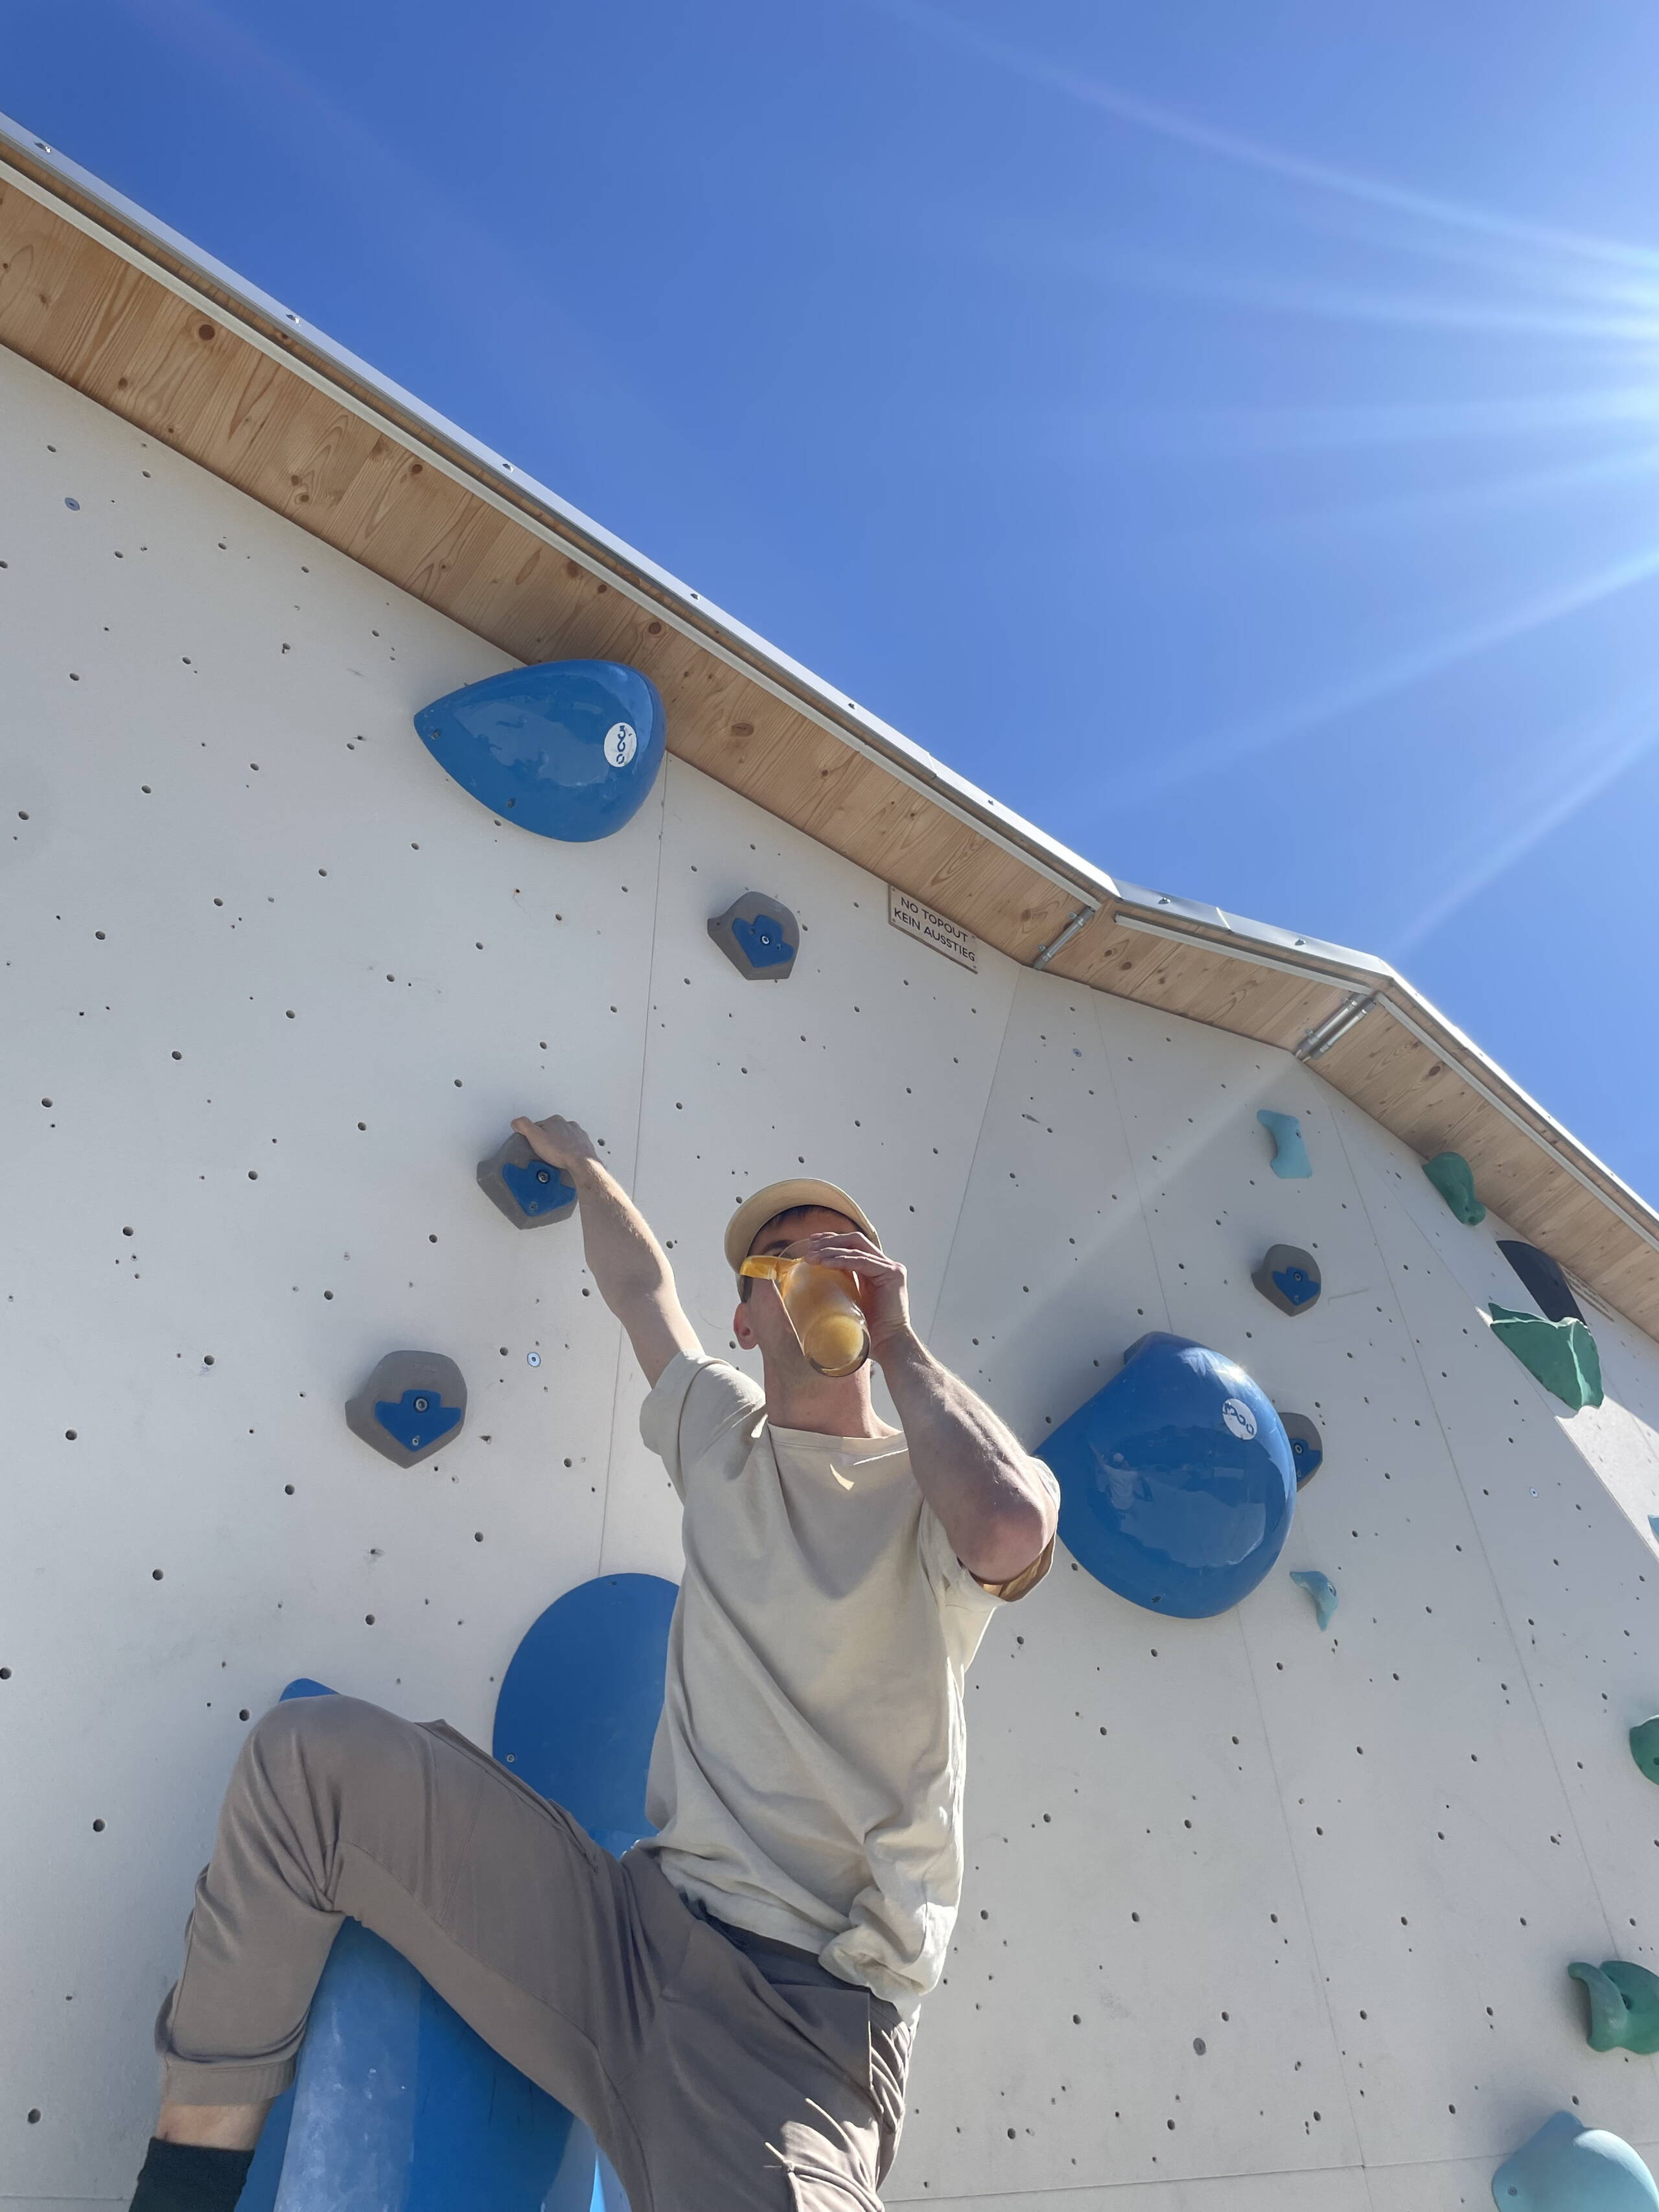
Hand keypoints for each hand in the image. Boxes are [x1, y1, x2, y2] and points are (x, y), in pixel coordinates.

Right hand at [511, 1114, 599, 1176]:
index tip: (533, 1143)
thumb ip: (524, 1126)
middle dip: (548, 1140)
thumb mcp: (535, 1136)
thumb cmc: (561, 1151)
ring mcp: (578, 1134)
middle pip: (553, 1131)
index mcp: (556, 1120)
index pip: (539, 1125)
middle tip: (544, 1151)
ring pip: (564, 1138)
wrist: (581, 1162)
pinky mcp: (584, 1144)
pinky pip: (574, 1147)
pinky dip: (569, 1151)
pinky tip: (565, 1158)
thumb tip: (517, 1121)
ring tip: (554, 1156)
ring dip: (559, 1145)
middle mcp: (568, 1125)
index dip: (534, 1135)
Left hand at [784, 1230, 912, 1358]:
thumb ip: (841, 1288)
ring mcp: (890, 1268)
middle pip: (855, 1240)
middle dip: (830, 1240)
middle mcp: (885, 1265)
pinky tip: (825, 1264)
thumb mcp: (849, 1302)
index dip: (832, 1240)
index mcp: (875, 1270)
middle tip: (809, 1247)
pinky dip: (842, 1260)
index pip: (853, 1245)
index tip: (811, 1242)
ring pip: (857, 1247)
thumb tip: (812, 1285)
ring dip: (831, 1250)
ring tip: (811, 1258)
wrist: (888, 1346)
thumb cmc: (867, 1331)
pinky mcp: (892, 1275)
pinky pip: (862, 1261)